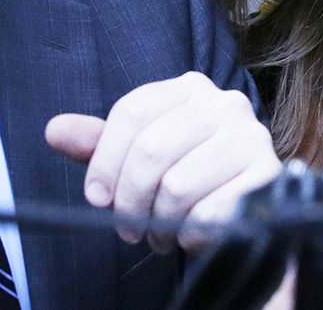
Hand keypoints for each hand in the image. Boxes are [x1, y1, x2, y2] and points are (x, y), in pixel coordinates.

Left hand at [45, 71, 281, 253]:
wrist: (241, 206)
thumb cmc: (183, 173)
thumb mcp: (137, 155)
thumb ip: (99, 143)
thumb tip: (55, 130)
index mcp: (190, 88)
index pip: (132, 111)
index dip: (104, 160)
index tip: (97, 195)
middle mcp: (225, 104)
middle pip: (151, 149)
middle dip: (129, 199)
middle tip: (127, 225)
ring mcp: (252, 137)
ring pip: (177, 186)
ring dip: (160, 222)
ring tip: (162, 230)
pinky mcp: (267, 177)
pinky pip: (209, 212)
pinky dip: (190, 234)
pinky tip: (192, 232)